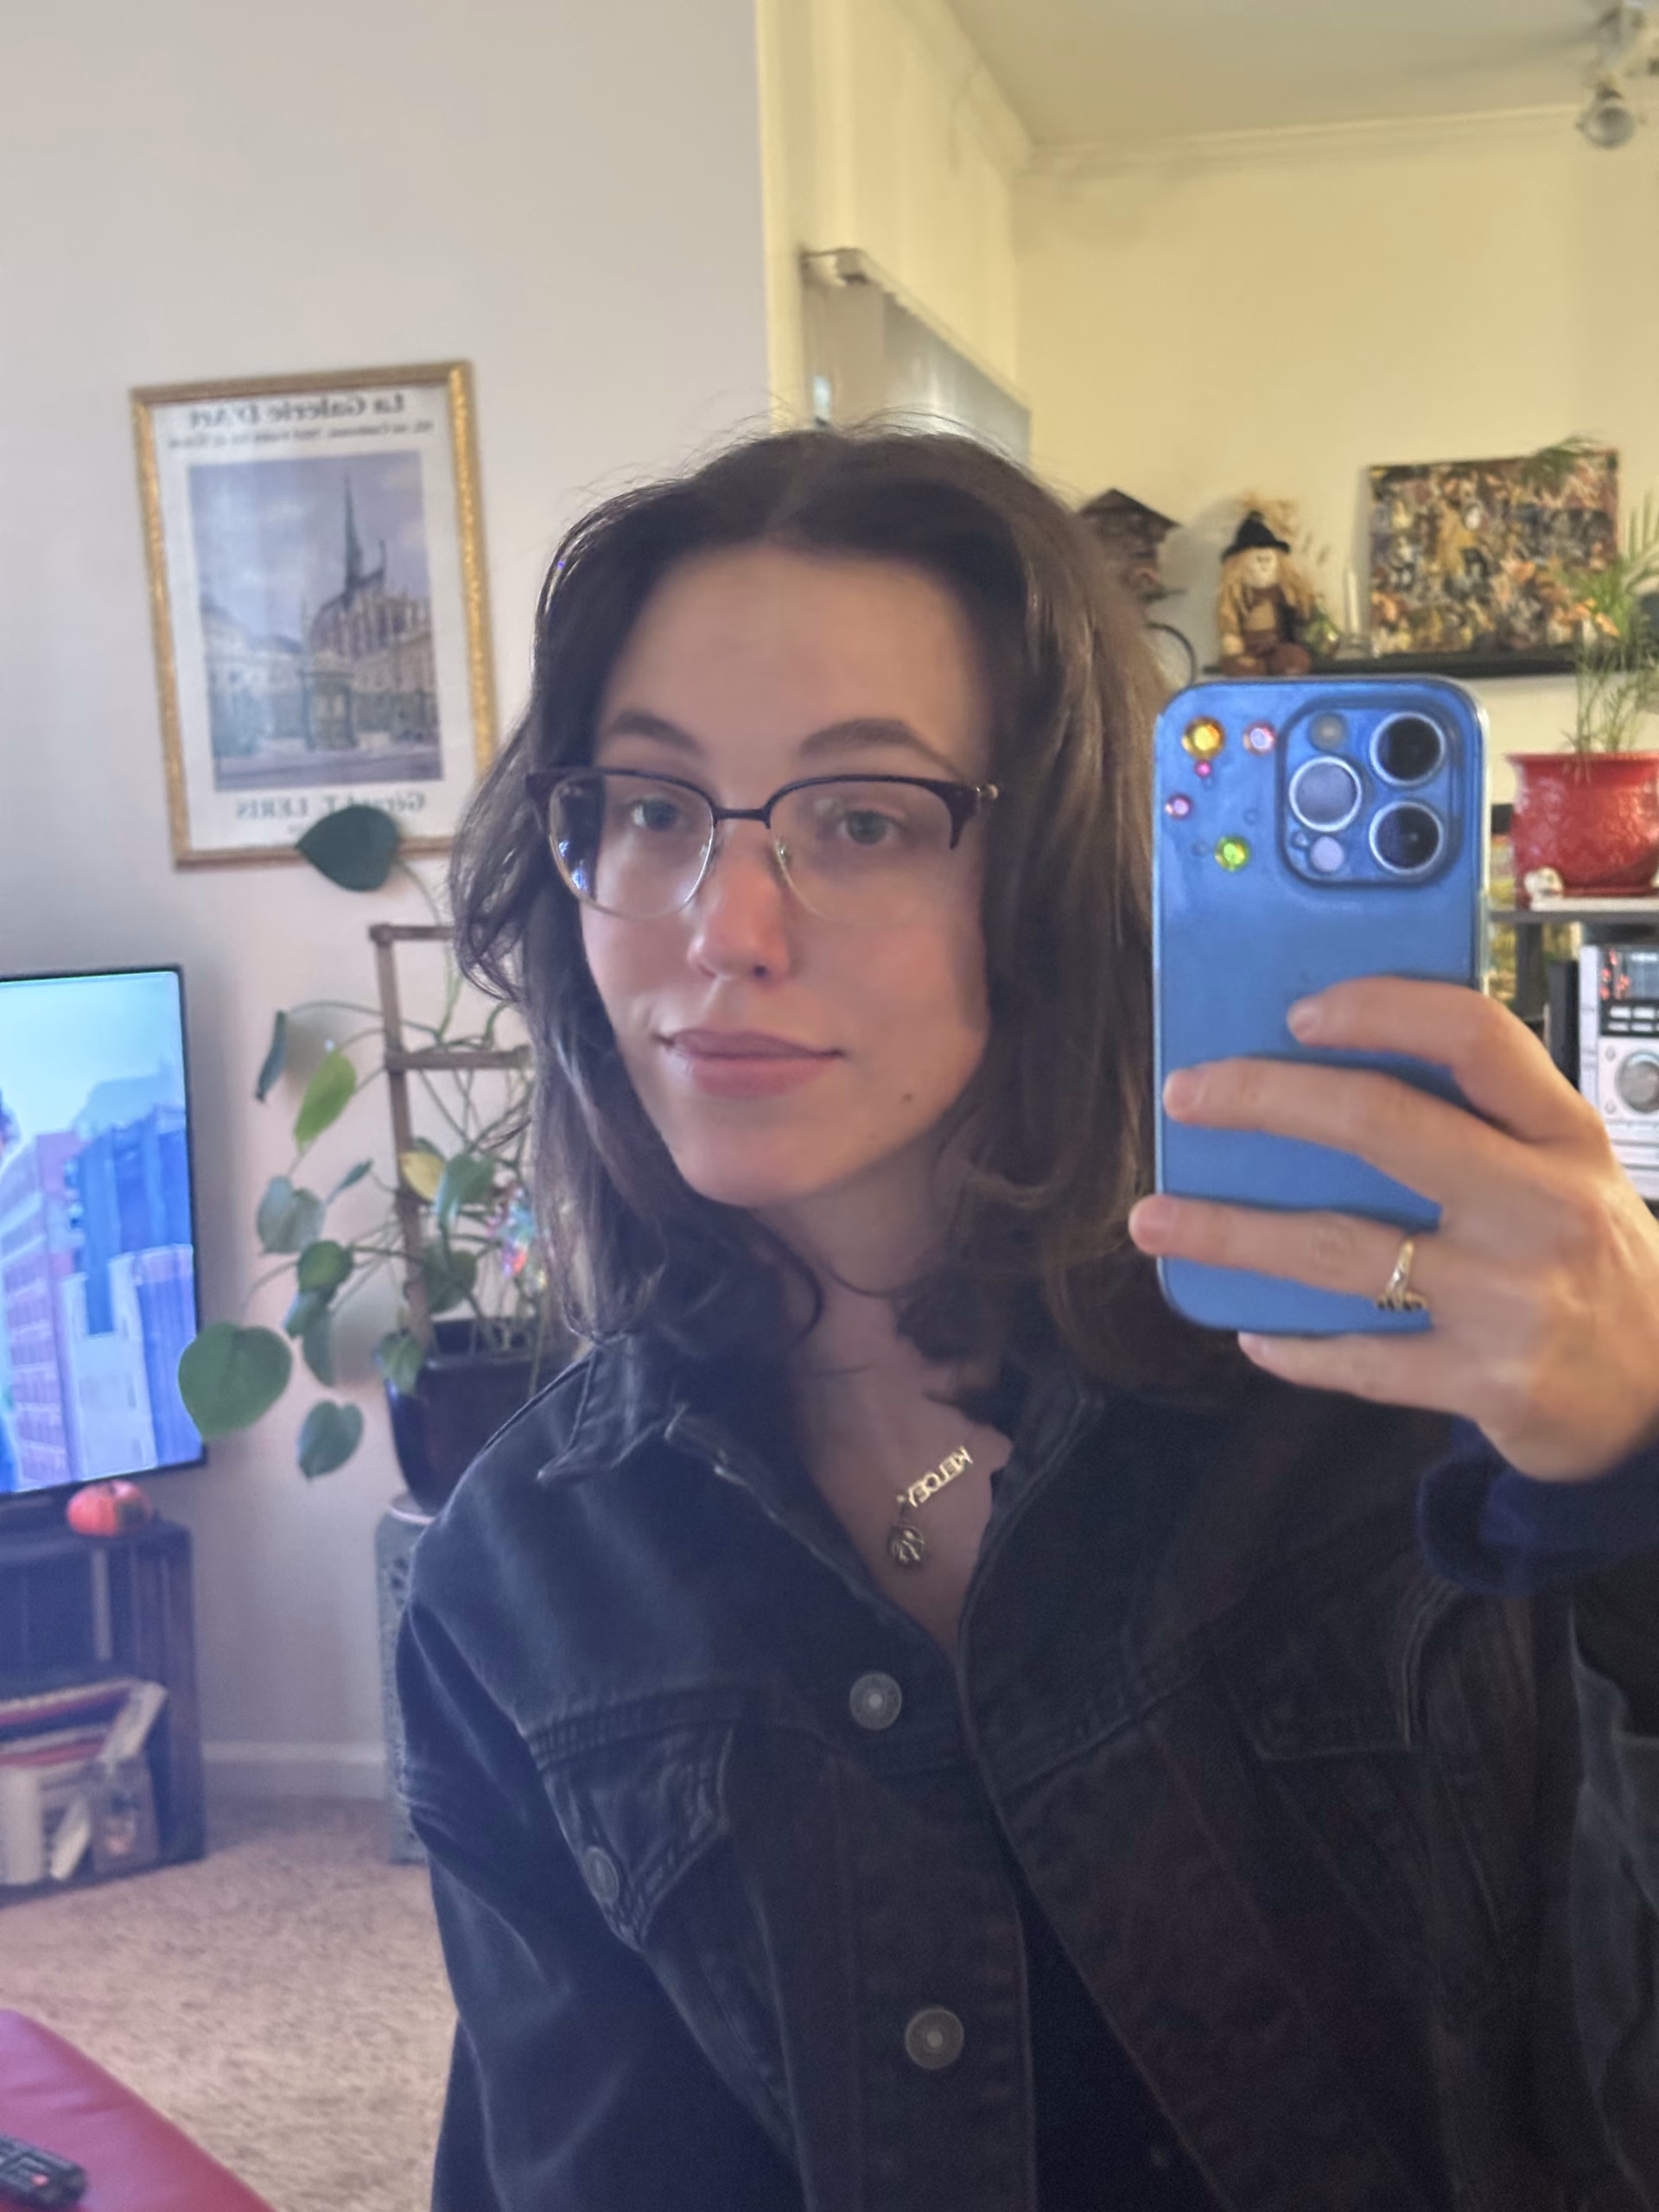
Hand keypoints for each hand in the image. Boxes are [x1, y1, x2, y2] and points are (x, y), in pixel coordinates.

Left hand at [1125, 977, 1658, 1482]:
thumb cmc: (1592, 1260)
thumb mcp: (1567, 1171)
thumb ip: (1476, 1123)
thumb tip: (1317, 1075)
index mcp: (1564, 1133)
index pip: (1474, 1037)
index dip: (1380, 1010)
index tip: (1297, 1012)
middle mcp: (1542, 1205)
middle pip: (1383, 1125)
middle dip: (1264, 1101)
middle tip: (1184, 1096)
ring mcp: (1515, 1298)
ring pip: (1341, 1250)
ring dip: (1231, 1234)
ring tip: (1155, 1221)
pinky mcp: (1489, 1382)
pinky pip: (1362, 1360)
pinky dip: (1296, 1349)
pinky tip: (1250, 1333)